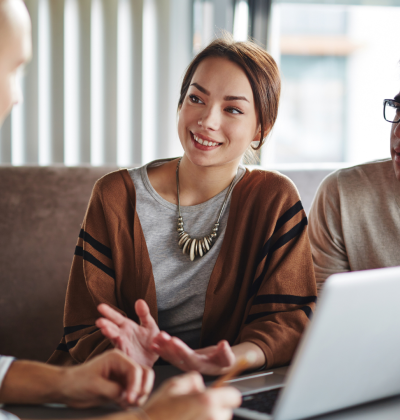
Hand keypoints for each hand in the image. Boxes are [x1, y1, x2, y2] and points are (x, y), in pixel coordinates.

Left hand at [0, 349, 153, 407]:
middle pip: (144, 373)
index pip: (135, 369)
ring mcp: (123, 375)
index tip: (130, 400)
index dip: (136, 385)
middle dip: (143, 388)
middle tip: (135, 402)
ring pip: (142, 383)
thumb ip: (113, 390)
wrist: (66, 388)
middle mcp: (123, 364)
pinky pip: (135, 392)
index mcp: (116, 358)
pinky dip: (134, 400)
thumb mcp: (95, 387)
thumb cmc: (77, 383)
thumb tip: (128, 397)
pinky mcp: (121, 386)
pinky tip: (124, 406)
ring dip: (140, 395)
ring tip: (128, 405)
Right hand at [96, 301, 159, 366]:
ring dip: (110, 335)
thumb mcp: (149, 325)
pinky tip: (119, 340)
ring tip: (104, 329)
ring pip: (115, 339)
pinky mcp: (128, 356)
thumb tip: (139, 301)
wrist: (157, 357)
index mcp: (127, 326)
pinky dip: (120, 346)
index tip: (100, 307)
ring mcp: (124, 346)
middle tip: (99, 321)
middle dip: (105, 324)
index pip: (116, 317)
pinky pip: (123, 351)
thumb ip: (144, 314)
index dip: (109, 312)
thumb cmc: (151, 340)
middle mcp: (122, 335)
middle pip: (112, 328)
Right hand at [141, 371, 241, 419]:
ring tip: (190, 418)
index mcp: (207, 401)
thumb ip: (193, 380)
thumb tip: (201, 385)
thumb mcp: (174, 385)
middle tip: (197, 408)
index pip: (234, 396)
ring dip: (210, 419)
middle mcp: (212, 419)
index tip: (219, 394)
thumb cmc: (158, 411)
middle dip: (216, 408)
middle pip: (227, 412)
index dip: (226, 393)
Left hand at [151, 332, 235, 374]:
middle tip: (162, 336)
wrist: (220, 365)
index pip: (189, 358)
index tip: (174, 341)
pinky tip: (154, 344)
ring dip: (163, 347)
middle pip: (177, 357)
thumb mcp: (228, 357)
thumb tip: (224, 344)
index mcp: (201, 366)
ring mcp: (184, 364)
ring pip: (171, 356)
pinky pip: (169, 356)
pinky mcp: (180, 360)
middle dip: (168, 346)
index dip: (181, 350)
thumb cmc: (224, 361)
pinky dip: (161, 350)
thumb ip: (226, 352)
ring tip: (156, 337)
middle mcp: (190, 367)